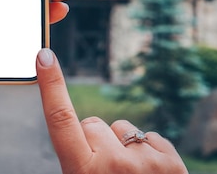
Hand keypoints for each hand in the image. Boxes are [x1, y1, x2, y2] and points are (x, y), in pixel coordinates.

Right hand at [36, 49, 187, 173]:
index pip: (60, 119)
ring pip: (122, 128)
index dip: (50, 85)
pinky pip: (149, 136)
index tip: (44, 55)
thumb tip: (85, 130)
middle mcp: (112, 164)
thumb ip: (80, 161)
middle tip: (102, 172)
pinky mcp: (172, 162)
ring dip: (122, 145)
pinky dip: (147, 151)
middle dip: (95, 139)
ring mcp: (145, 162)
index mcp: (81, 173)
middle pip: (93, 123)